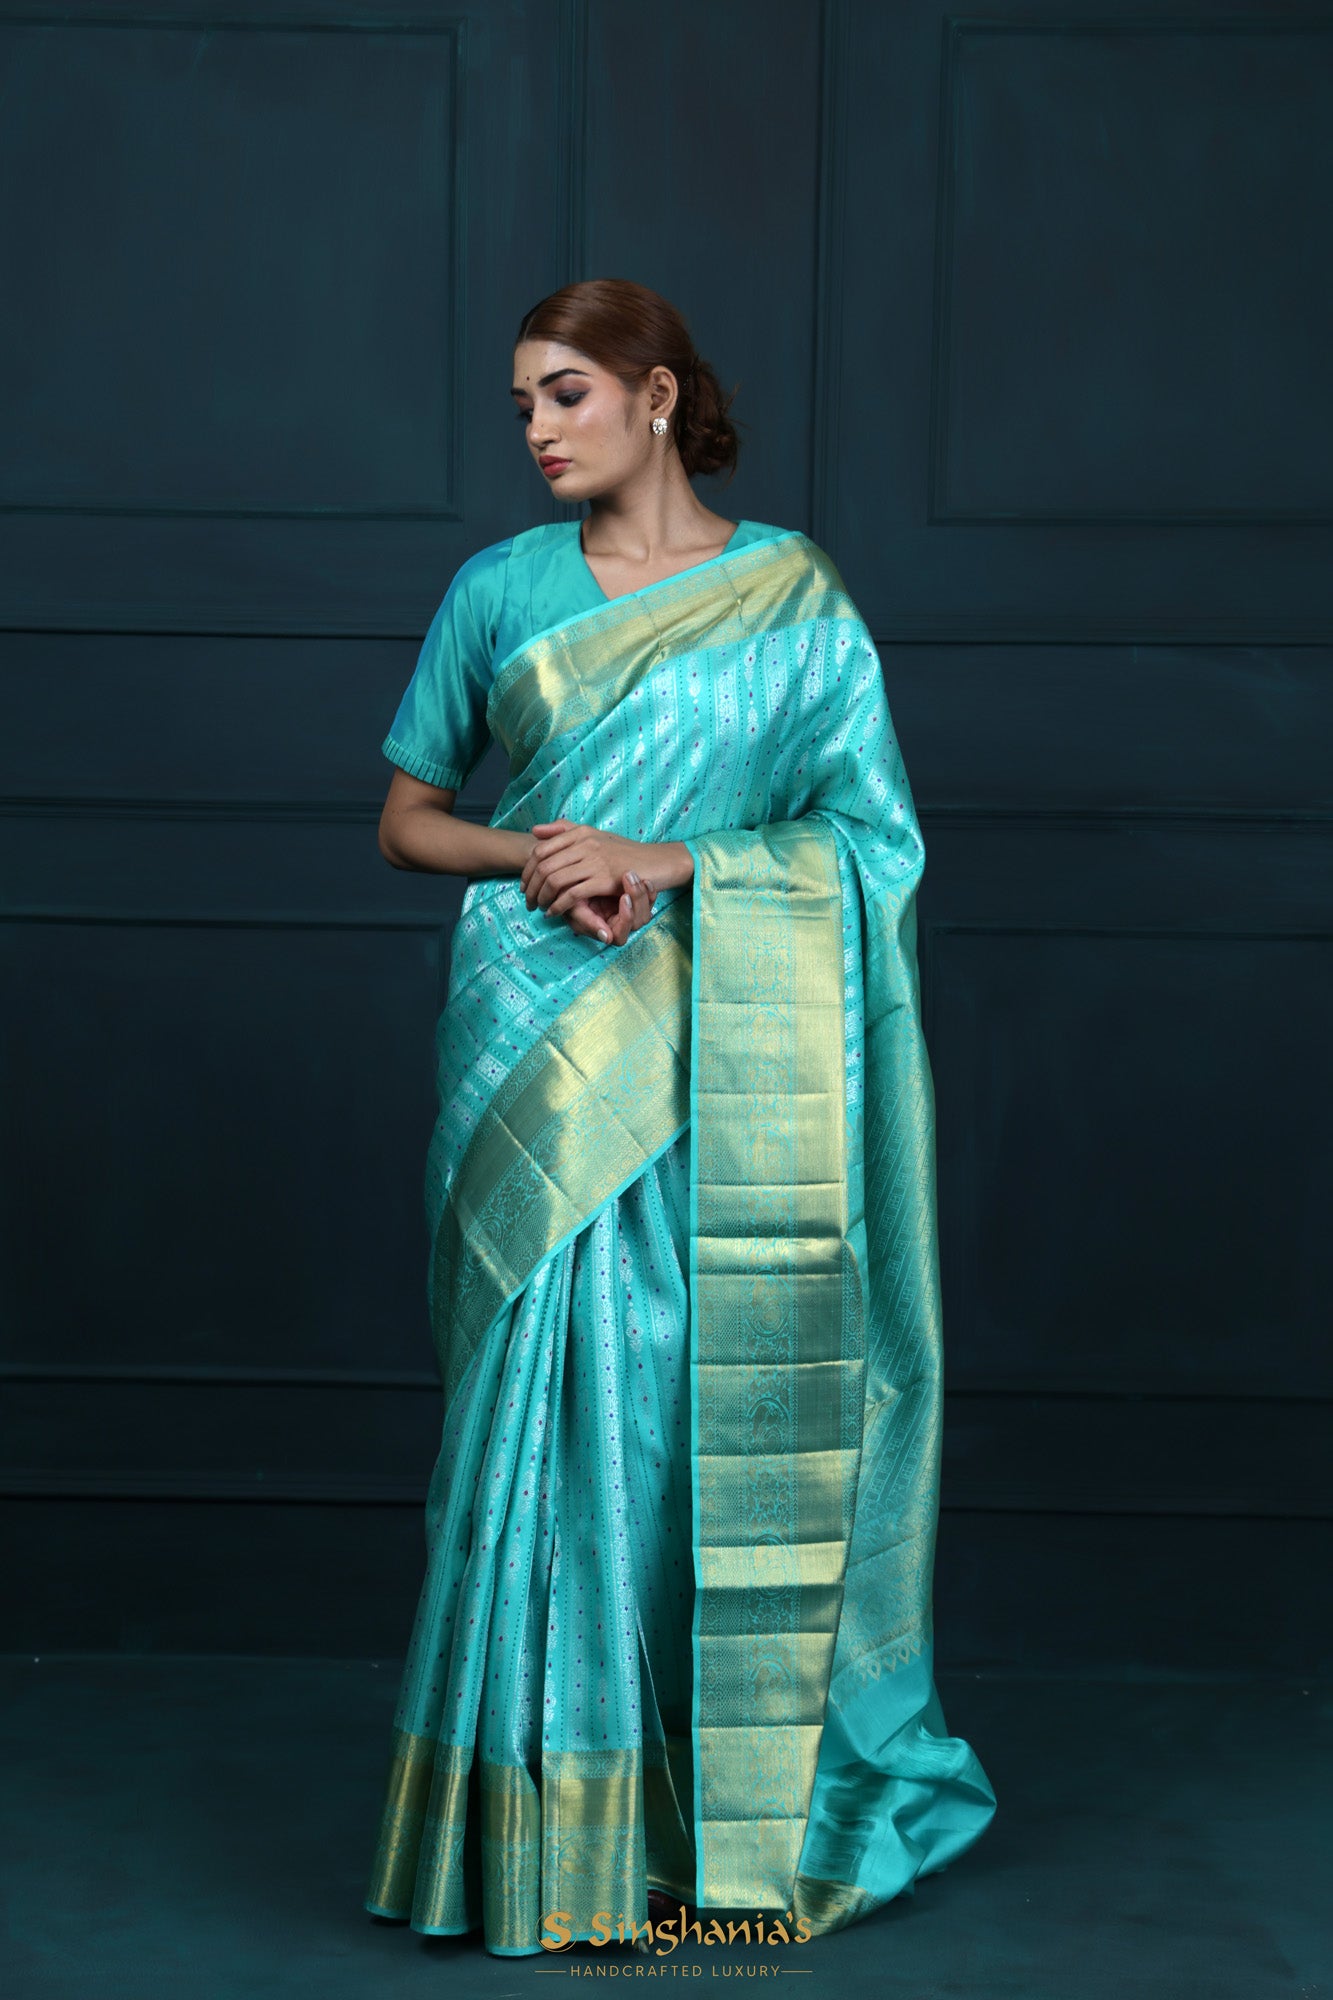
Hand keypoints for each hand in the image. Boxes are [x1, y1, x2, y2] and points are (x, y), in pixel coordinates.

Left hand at [522, 818, 656, 939]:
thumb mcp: (595, 836)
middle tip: (528, 902)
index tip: (525, 885)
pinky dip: (559, 906)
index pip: (541, 849)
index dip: (528, 870)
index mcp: (581, 832)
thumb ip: (566, 831)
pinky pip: (572, 894)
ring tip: (540, 909)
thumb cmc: (626, 853)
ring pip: (555, 880)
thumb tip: (535, 831)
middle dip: (531, 887)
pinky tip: (555, 913)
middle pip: (544, 866)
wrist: (658, 862)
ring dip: (542, 898)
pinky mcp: (604, 879)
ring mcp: (596, 861)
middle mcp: (586, 843)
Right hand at [572, 868, 658, 946]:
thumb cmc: (570, 897)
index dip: (625, 919)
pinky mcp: (636, 901)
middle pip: (639, 922)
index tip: (624, 898)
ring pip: (646, 910)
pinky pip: (649, 899)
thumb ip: (587, 922)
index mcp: (606, 932)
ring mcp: (629, 913)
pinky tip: (645, 879)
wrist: (575, 879)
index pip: (621, 936)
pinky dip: (649, 890)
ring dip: (641, 893)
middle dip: (637, 900)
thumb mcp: (573, 909)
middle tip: (630, 879)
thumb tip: (607, 937)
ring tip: (632, 874)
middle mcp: (619, 925)